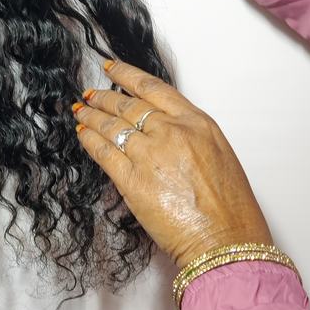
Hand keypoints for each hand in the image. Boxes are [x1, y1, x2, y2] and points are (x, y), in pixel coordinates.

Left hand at [72, 59, 272, 268]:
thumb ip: (188, 136)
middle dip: (104, 99)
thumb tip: (160, 130)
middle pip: (127, 106)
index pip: (153, 88)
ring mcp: (150, 154)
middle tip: (90, 95)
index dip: (126, 75)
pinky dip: (89, 141)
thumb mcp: (217, 155)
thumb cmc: (229, 208)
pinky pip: (103, 152)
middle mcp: (171, 132)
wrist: (225, 240)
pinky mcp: (132, 180)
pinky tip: (82, 134)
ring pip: (111, 127)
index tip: (110, 69)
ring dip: (92, 117)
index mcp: (196, 122)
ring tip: (80, 111)